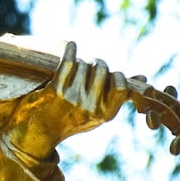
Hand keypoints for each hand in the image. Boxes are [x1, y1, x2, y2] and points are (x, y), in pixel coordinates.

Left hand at [1, 42, 128, 157]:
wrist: (36, 134)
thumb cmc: (70, 120)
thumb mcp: (97, 113)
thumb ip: (118, 96)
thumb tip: (144, 78)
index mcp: (104, 114)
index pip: (121, 86)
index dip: (115, 75)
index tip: (108, 74)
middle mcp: (90, 107)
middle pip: (102, 70)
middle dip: (96, 64)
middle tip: (89, 66)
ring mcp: (72, 99)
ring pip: (84, 65)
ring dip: (80, 62)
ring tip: (75, 69)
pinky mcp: (55, 91)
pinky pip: (68, 63)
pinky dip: (71, 51)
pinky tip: (71, 46)